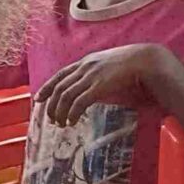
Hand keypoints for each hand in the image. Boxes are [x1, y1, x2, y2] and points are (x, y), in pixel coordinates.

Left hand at [43, 43, 174, 124]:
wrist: (146, 59)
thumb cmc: (131, 63)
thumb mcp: (107, 64)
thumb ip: (96, 73)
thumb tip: (89, 86)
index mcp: (85, 62)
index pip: (59, 75)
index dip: (47, 88)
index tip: (38, 99)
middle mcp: (84, 68)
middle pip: (59, 88)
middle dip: (52, 105)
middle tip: (50, 119)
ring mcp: (91, 76)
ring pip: (66, 96)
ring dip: (61, 112)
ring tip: (61, 124)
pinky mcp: (99, 86)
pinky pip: (80, 102)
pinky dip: (73, 113)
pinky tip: (72, 121)